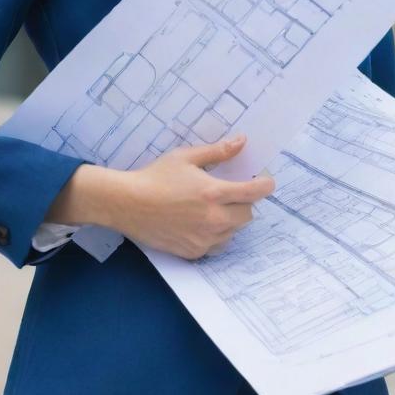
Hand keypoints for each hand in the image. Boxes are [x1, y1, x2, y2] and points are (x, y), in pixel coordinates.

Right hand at [109, 134, 275, 259]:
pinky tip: (203, 223)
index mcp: (214, 193)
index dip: (266, 185)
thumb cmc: (156, 176)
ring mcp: (204, 239)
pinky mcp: (193, 252)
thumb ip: (217, 151)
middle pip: (248, 214)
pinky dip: (217, 235)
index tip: (266, 181)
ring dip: (232, 219)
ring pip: (234, 231)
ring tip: (215, 207)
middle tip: (232, 192)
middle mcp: (213, 219)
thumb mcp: (186, 157)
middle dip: (245, 202)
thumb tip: (241, 142)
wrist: (128, 204)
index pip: (254, 193)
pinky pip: (217, 245)